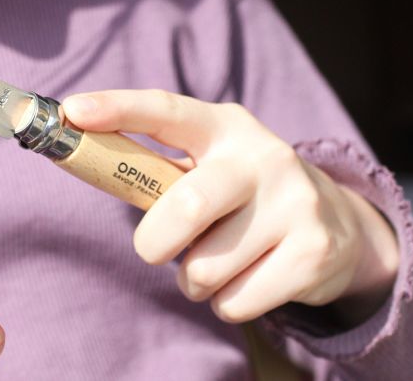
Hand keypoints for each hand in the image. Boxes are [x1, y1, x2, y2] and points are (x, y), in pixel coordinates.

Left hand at [63, 90, 398, 324]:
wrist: (340, 226)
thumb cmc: (241, 197)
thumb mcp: (206, 168)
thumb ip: (154, 172)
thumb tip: (77, 162)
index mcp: (224, 128)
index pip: (166, 109)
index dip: (118, 108)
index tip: (72, 112)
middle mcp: (264, 157)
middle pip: (185, 207)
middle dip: (154, 243)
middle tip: (152, 251)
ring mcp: (295, 203)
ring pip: (205, 268)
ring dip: (193, 279)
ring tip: (215, 263)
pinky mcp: (314, 251)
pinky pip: (235, 302)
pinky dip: (225, 304)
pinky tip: (246, 280)